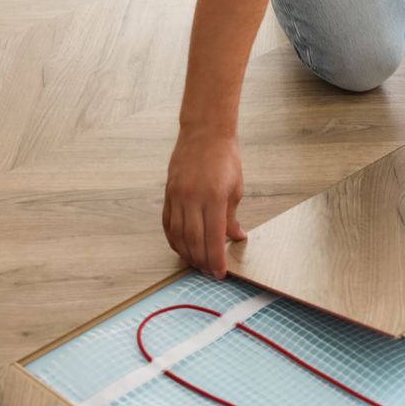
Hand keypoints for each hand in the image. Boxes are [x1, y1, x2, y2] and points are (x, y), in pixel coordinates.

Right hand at [163, 128, 245, 277]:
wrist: (205, 133)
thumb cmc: (225, 158)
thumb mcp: (236, 188)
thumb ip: (233, 216)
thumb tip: (235, 237)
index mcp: (214, 197)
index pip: (213, 237)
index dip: (216, 259)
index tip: (220, 273)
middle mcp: (192, 198)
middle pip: (194, 240)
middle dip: (202, 261)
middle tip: (209, 273)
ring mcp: (177, 196)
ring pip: (178, 235)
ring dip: (187, 253)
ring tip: (197, 264)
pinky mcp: (168, 194)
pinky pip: (168, 223)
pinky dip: (174, 239)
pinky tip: (182, 248)